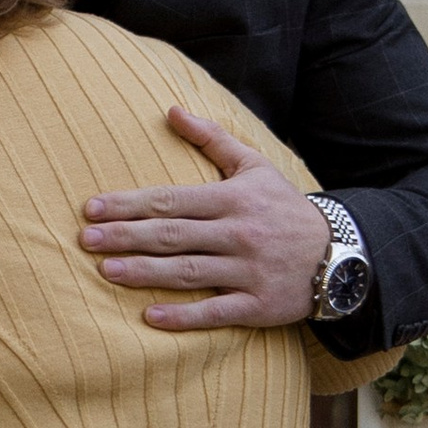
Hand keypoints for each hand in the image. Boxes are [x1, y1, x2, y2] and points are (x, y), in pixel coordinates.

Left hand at [81, 106, 331, 329]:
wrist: (341, 253)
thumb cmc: (286, 208)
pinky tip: (150, 317)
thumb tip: (171, 110)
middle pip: (174, 235)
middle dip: (127, 237)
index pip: (172, 199)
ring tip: (107, 272)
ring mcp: (248, 271)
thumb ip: (212, 139)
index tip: (92, 208)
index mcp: (233, 199)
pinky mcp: (258, 305)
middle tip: (87, 240)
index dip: (130, 204)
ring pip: (189, 272)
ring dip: (146, 273)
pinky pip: (216, 312)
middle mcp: (238, 233)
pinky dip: (184, 316)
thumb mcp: (255, 166)